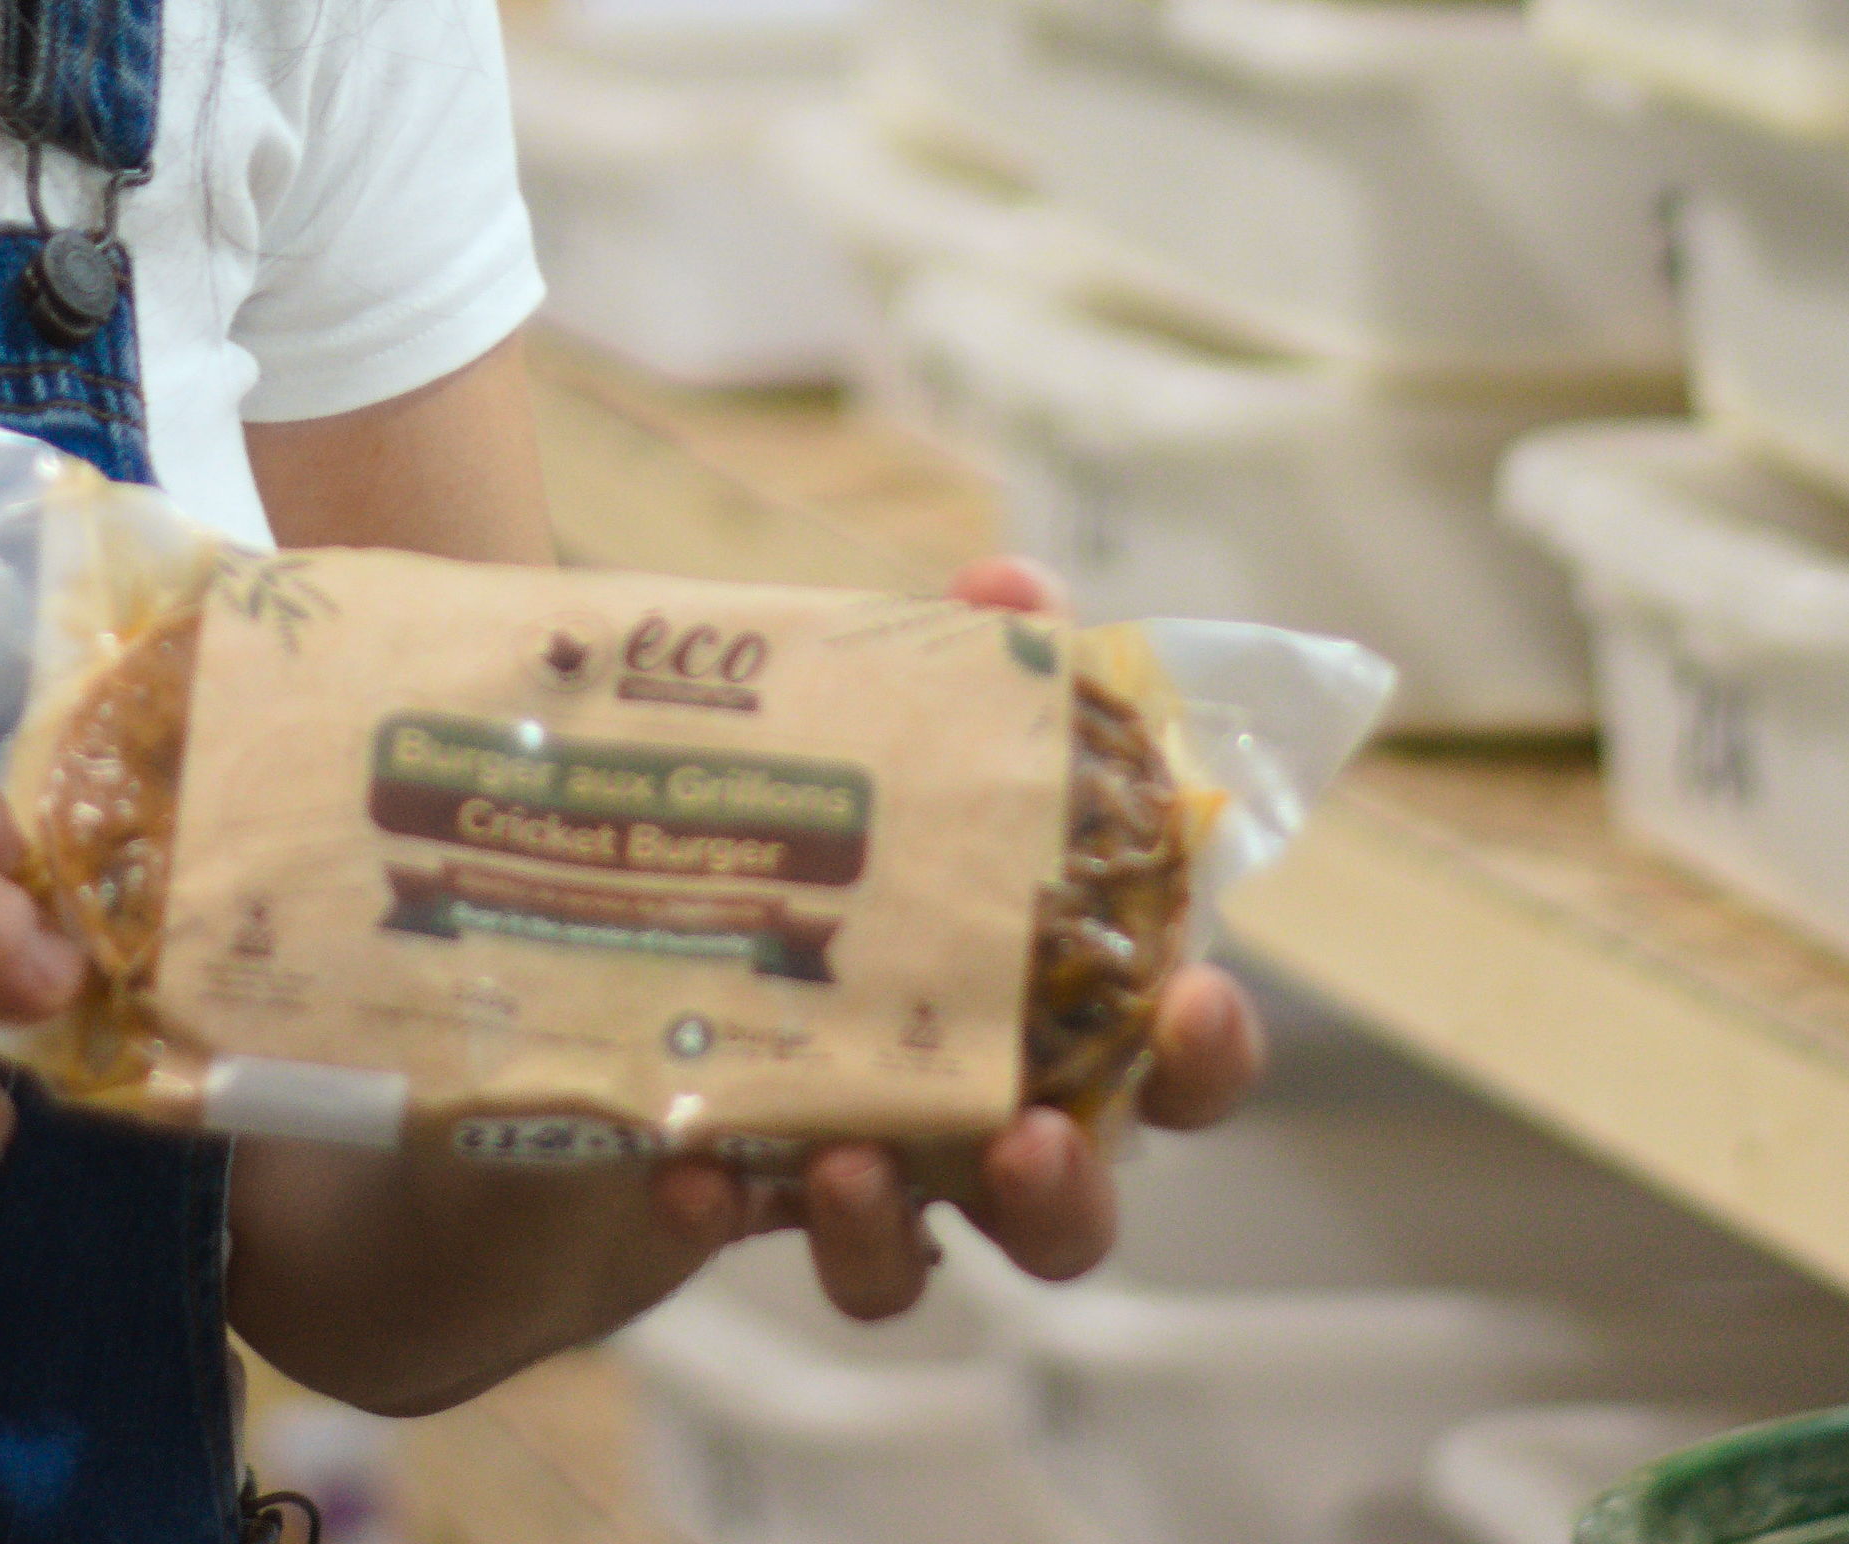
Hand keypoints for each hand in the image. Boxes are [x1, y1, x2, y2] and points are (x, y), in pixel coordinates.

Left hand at [637, 554, 1267, 1323]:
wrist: (638, 917)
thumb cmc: (837, 829)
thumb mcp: (892, 730)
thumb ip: (965, 661)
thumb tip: (1013, 586)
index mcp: (1055, 1009)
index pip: (1178, 1061)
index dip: (1210, 1051)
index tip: (1196, 1000)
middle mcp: (980, 1113)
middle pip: (1076, 1208)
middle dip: (1068, 1191)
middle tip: (1027, 1139)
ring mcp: (868, 1168)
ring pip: (917, 1262)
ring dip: (890, 1232)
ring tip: (847, 1166)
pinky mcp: (746, 1196)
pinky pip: (745, 1239)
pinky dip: (720, 1208)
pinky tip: (683, 1169)